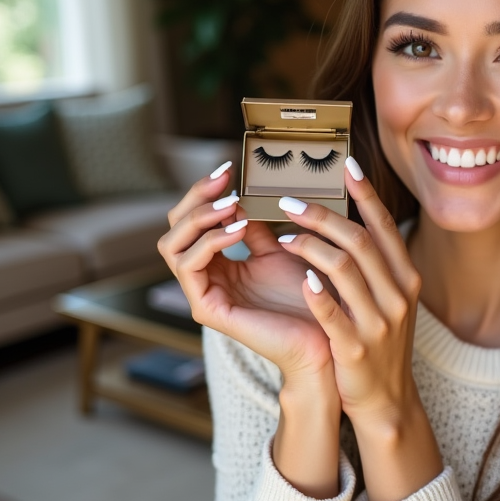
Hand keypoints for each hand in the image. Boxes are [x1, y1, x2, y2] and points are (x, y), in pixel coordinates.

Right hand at [156, 162, 334, 391]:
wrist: (328, 333)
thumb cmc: (310, 293)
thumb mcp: (281, 249)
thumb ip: (258, 227)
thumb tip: (243, 196)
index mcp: (219, 264)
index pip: (191, 220)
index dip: (204, 190)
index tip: (229, 167)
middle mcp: (204, 278)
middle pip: (172, 228)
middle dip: (195, 197)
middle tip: (224, 178)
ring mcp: (202, 294)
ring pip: (171, 245)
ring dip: (200, 218)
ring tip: (232, 205)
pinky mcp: (208, 310)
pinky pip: (190, 267)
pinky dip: (210, 241)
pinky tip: (238, 228)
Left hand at [277, 156, 442, 500]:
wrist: (387, 400)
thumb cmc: (378, 341)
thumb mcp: (387, 298)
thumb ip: (370, 262)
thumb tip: (343, 219)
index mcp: (406, 277)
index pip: (384, 226)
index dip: (365, 193)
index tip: (345, 165)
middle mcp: (398, 295)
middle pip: (359, 241)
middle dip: (322, 215)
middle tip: (288, 200)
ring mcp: (379, 323)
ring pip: (344, 269)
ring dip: (310, 247)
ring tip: (281, 237)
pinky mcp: (355, 349)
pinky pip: (334, 313)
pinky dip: (317, 292)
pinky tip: (299, 277)